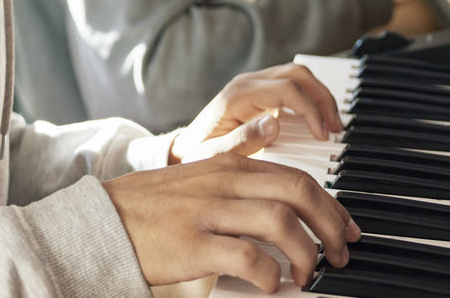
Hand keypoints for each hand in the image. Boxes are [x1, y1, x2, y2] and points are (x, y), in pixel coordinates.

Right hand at [104, 154, 359, 292]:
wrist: (102, 219)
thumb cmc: (151, 205)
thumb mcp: (197, 173)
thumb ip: (236, 165)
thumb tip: (276, 164)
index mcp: (228, 166)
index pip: (297, 177)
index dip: (331, 206)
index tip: (346, 230)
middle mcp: (223, 182)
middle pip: (299, 193)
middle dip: (331, 226)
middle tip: (338, 256)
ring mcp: (208, 211)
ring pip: (281, 222)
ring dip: (305, 254)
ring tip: (304, 276)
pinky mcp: (193, 243)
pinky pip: (249, 257)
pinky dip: (269, 275)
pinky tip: (270, 286)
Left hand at [170, 64, 343, 163]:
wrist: (184, 150)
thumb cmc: (197, 155)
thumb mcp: (213, 156)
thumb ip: (241, 141)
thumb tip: (274, 124)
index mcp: (238, 96)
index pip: (286, 89)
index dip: (310, 110)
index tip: (323, 135)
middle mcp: (247, 84)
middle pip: (297, 74)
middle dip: (322, 98)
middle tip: (335, 128)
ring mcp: (255, 85)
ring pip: (298, 75)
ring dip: (320, 96)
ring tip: (333, 125)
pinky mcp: (261, 93)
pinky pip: (293, 85)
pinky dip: (311, 98)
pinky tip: (319, 120)